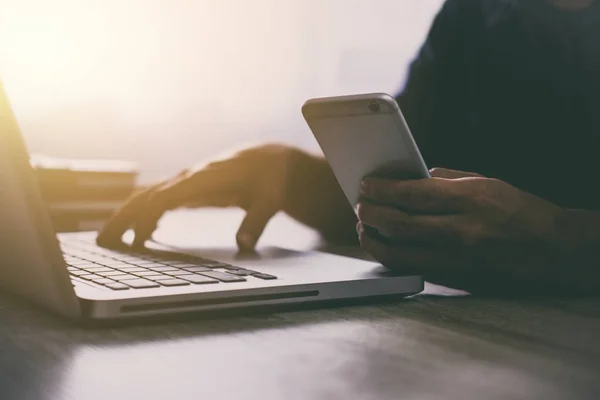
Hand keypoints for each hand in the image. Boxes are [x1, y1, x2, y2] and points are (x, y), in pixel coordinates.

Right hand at [97, 144, 356, 249]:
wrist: (274, 159)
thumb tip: (245, 244)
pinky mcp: (191, 188)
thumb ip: (257, 221)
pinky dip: (146, 216)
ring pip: (149, 197)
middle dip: (125, 216)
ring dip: (128, 217)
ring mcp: (188, 182)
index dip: (149, 215)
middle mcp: (192, 177)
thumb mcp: (272, 198)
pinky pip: (160, 201)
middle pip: (149, 195)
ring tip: (110, 242)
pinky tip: (141, 235)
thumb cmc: (272, 176)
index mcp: (207, 176)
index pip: (169, 195)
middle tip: (103, 241)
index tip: (134, 237)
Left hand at [356, 168, 569, 292]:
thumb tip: (414, 177)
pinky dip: (393, 257)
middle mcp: (461, 230)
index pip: (412, 194)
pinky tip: (385, 247)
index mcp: (470, 200)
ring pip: (399, 253)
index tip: (366, 185)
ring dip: (374, 240)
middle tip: (360, 206)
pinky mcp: (457, 279)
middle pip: (399, 224)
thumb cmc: (523, 212)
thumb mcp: (488, 183)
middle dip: (370, 214)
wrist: (556, 252)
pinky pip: (414, 268)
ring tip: (364, 228)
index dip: (382, 190)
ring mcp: (458, 259)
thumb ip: (448, 179)